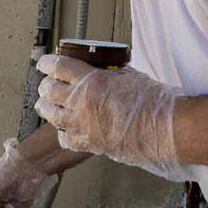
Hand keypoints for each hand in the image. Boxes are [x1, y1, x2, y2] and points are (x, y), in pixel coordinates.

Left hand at [35, 54, 191, 181]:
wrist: (163, 130)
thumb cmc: (154, 103)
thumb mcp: (130, 76)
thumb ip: (111, 73)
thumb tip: (105, 71)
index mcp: (92, 81)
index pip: (58, 67)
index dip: (47, 64)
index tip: (44, 64)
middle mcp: (82, 103)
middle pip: (49, 90)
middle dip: (46, 85)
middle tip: (48, 84)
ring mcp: (82, 125)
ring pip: (51, 115)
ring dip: (47, 107)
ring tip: (46, 105)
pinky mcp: (88, 143)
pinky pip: (65, 138)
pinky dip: (62, 132)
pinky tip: (64, 129)